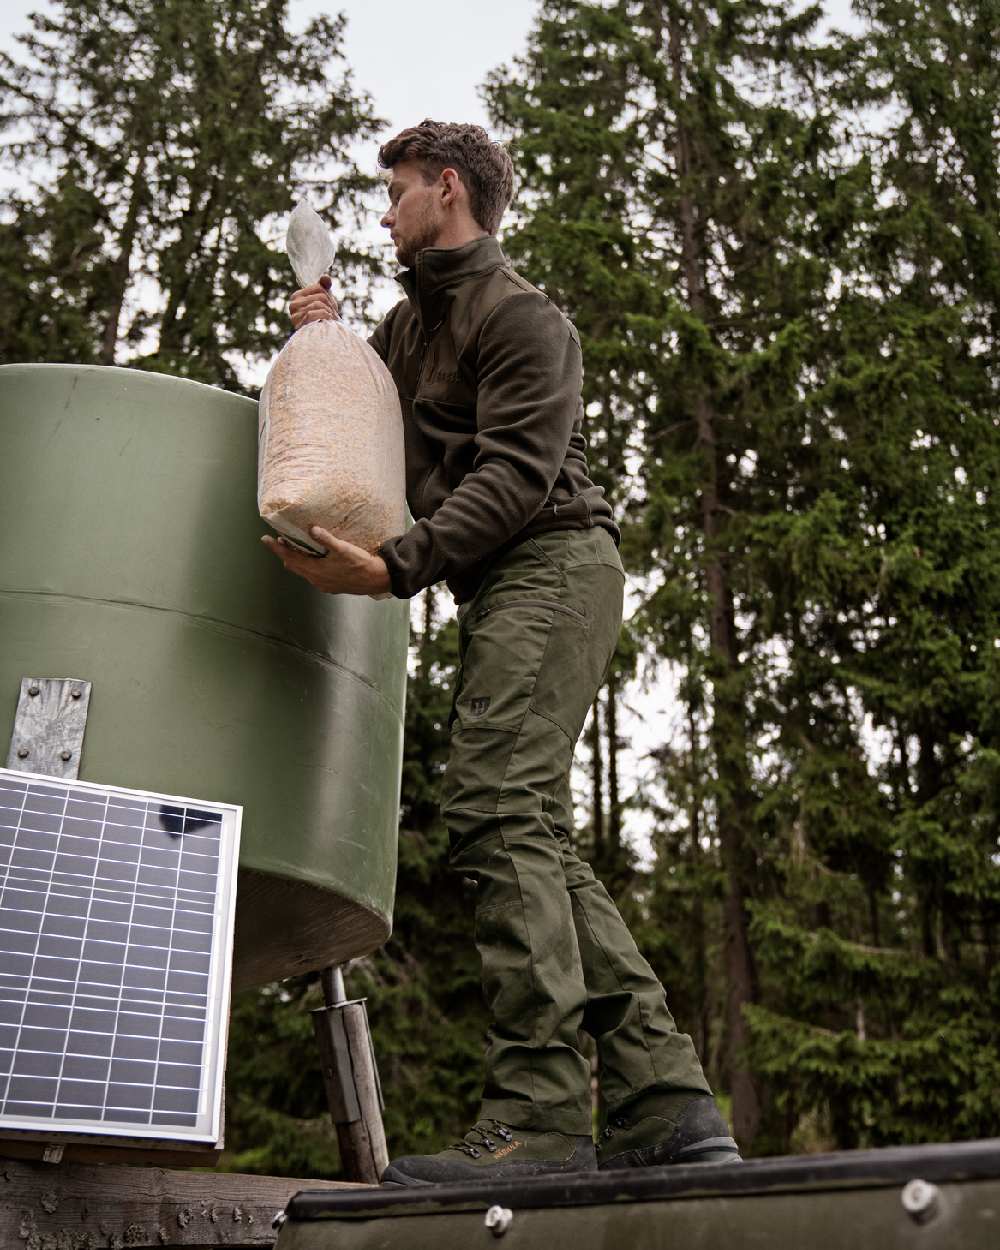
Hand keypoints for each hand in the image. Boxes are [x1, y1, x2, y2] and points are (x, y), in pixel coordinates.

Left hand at [262, 526, 390, 596]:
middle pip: (293, 565)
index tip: (265, 539)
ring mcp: (322, 584)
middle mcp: (315, 579)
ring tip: (291, 548)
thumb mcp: (343, 549)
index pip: (290, 556)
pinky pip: (311, 575)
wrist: (375, 579)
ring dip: (295, 559)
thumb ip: (326, 539)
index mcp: (315, 570)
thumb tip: (312, 529)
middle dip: (284, 553)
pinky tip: (311, 560)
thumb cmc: (360, 564)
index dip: (276, 548)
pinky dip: (306, 566)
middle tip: (277, 541)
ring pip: (302, 571)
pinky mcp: (330, 586)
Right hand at [289, 274, 338, 329]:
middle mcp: (293, 305)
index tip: (329, 305)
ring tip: (330, 320)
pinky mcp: (299, 325)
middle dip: (330, 305)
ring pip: (318, 304)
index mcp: (296, 297)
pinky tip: (326, 324)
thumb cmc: (324, 317)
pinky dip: (325, 318)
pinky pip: (314, 314)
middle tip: (331, 315)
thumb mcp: (325, 299)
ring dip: (329, 313)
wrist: (324, 339)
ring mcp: (295, 316)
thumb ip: (325, 286)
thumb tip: (326, 278)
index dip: (328, 295)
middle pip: (321, 296)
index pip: (318, 287)